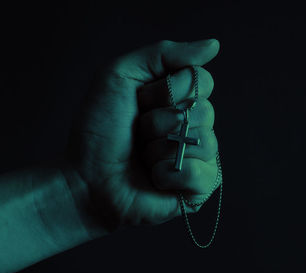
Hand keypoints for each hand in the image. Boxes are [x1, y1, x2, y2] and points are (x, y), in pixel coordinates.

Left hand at [64, 39, 219, 228]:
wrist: (84, 179)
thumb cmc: (99, 130)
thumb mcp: (120, 75)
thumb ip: (165, 54)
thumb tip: (213, 45)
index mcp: (179, 98)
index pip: (201, 81)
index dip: (169, 90)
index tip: (140, 101)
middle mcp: (193, 125)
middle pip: (205, 111)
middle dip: (161, 122)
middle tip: (139, 133)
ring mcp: (198, 156)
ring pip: (205, 142)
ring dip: (162, 149)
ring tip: (144, 157)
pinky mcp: (199, 187)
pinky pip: (203, 173)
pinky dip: (170, 174)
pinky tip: (154, 178)